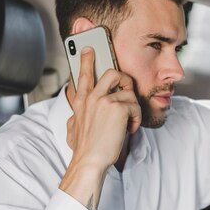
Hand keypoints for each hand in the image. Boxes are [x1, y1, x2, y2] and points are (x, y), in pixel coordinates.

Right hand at [59, 47, 140, 209]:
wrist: (89, 161)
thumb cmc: (85, 149)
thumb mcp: (73, 128)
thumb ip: (75, 117)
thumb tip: (74, 117)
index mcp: (81, 101)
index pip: (84, 75)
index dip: (87, 60)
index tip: (88, 49)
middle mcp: (91, 97)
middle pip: (113, 72)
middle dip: (125, 80)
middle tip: (127, 93)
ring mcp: (104, 100)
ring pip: (128, 91)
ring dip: (133, 108)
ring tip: (127, 123)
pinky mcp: (118, 107)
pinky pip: (135, 106)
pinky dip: (136, 119)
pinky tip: (129, 129)